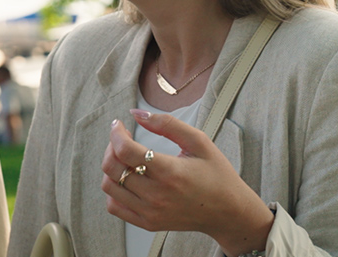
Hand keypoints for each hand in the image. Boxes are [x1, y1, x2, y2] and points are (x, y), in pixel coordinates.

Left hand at [101, 110, 273, 255]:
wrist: (229, 212)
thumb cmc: (217, 175)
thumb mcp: (199, 142)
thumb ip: (167, 124)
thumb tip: (136, 114)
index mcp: (170, 172)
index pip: (125, 150)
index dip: (116, 133)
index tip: (118, 125)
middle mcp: (157, 195)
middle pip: (112, 167)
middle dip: (111, 146)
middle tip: (122, 140)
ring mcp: (151, 211)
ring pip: (108, 186)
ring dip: (111, 168)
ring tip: (126, 160)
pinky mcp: (148, 223)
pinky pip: (114, 206)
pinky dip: (114, 190)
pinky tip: (128, 180)